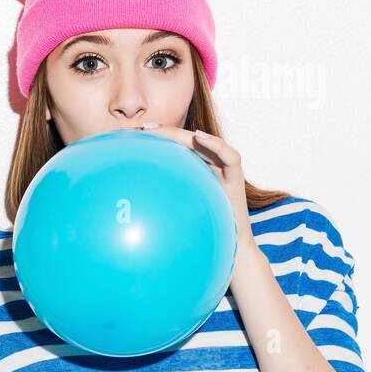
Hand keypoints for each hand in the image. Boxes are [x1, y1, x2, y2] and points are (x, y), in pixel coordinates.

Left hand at [135, 122, 255, 254]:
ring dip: (184, 133)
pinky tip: (200, 137)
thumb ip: (164, 197)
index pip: (176, 149)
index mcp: (197, 170)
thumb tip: (133, 196)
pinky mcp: (236, 177)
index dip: (158, 139)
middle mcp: (211, 165)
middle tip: (142, 127)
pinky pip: (229, 156)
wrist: (232, 244)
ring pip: (205, 143)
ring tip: (163, 129)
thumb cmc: (205, 227)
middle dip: (165, 132)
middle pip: (187, 142)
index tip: (135, 135)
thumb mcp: (179, 210)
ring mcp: (225, 169)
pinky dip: (216, 144)